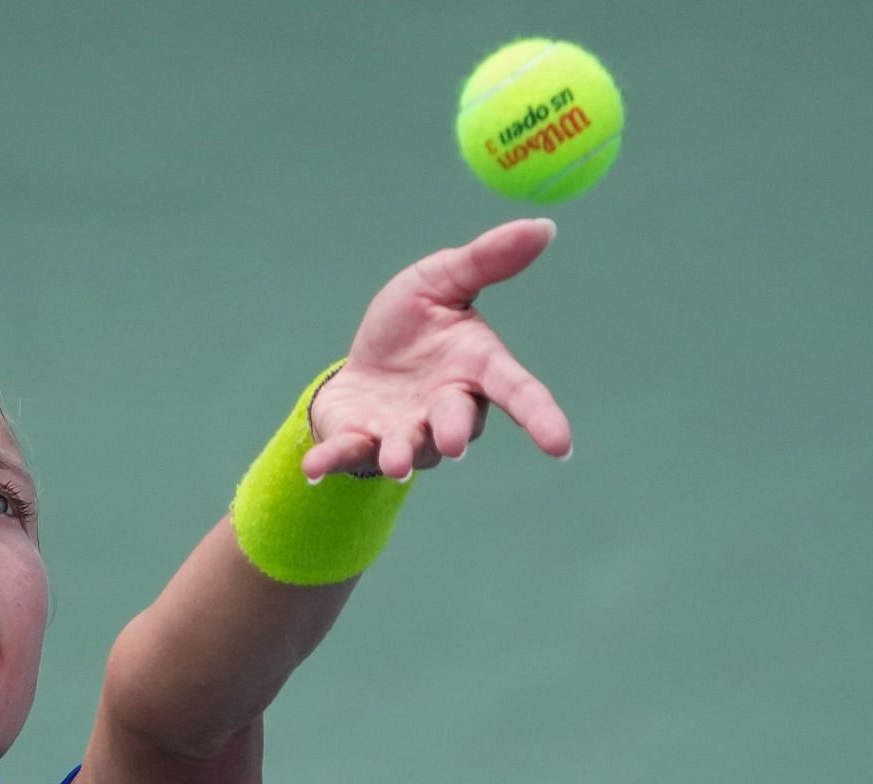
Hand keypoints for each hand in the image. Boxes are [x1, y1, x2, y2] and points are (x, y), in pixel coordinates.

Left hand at [302, 218, 573, 482]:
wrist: (363, 362)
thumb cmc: (411, 325)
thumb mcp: (440, 280)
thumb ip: (486, 260)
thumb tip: (543, 226)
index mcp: (475, 369)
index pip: (518, 392)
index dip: (541, 418)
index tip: (560, 446)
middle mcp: (446, 408)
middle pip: (457, 424)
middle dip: (453, 431)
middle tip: (450, 440)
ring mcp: (405, 431)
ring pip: (410, 449)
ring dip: (400, 454)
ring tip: (393, 460)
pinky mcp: (362, 441)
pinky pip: (349, 454)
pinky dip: (331, 462)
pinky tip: (311, 468)